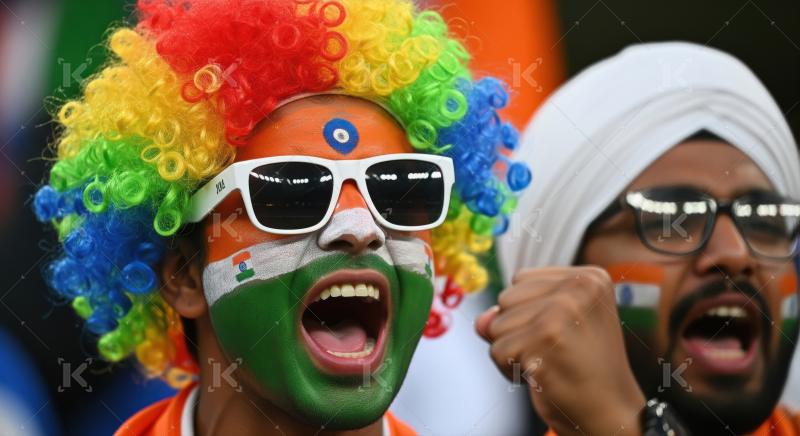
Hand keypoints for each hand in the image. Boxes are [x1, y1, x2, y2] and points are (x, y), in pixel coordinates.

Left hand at [476, 266, 645, 435]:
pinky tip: (541, 376)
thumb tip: (481, 321)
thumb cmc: (581, 368)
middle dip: (517, 330)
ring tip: (548, 363)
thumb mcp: (552, 326)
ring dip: (513, 351)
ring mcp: (563, 310)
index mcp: (588, 277)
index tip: (559, 333)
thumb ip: (513, 312)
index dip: (527, 311)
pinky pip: (498, 351)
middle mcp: (579, 287)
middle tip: (553, 351)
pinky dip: (510, 370)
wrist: (611, 412)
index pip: (520, 279)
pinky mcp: (546, 338)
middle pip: (505, 298)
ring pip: (496, 325)